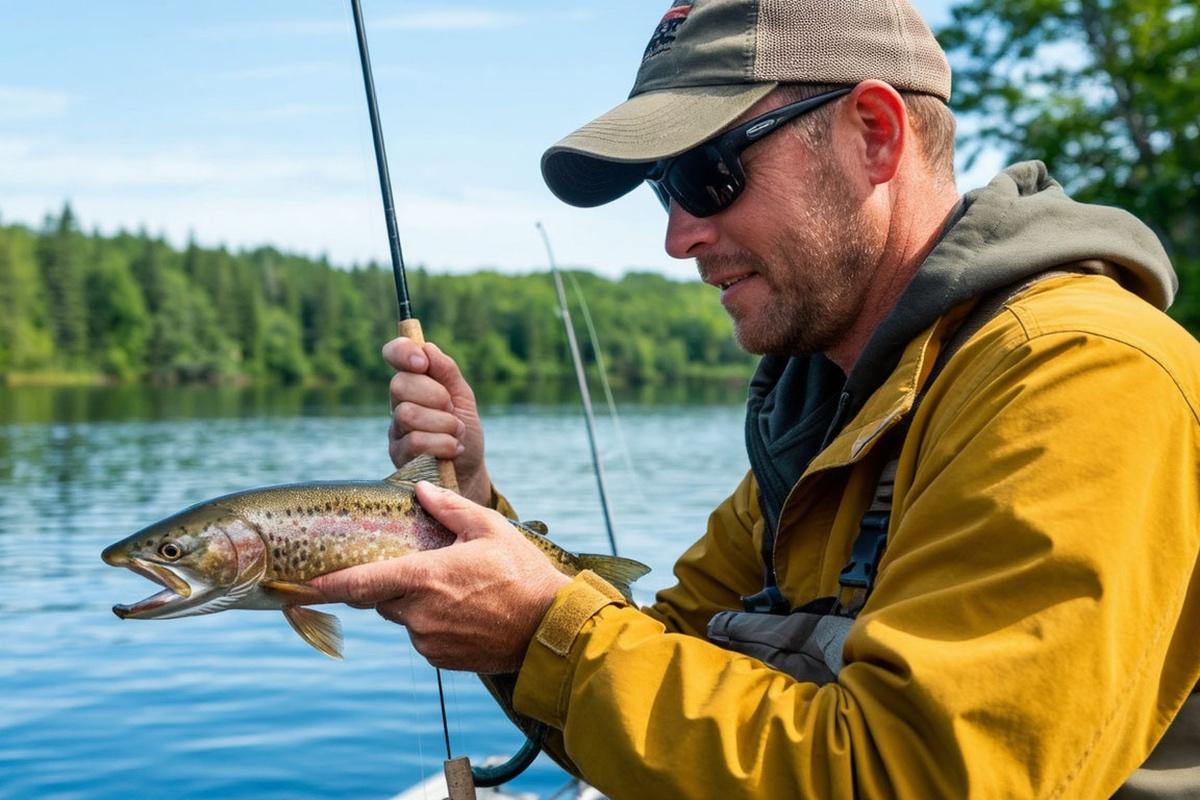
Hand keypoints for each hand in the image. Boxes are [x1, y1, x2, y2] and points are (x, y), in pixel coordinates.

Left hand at [311, 482, 570, 673]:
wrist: (549, 630)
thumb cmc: (523, 574)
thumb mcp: (489, 529)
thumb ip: (449, 509)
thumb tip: (421, 491)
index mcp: (423, 577)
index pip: (360, 583)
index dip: (328, 584)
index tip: (305, 583)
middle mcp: (418, 614)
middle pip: (381, 597)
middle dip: (391, 582)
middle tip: (419, 567)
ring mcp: (428, 641)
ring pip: (403, 617)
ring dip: (415, 603)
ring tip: (455, 589)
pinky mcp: (441, 659)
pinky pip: (423, 637)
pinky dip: (432, 623)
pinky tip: (464, 611)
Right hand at [384, 338, 489, 505]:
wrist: (470, 473)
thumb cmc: (464, 434)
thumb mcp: (463, 398)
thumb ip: (446, 372)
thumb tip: (427, 348)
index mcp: (415, 383)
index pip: (395, 354)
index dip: (402, 351)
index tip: (421, 362)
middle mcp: (399, 404)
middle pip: (400, 384)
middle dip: (435, 396)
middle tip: (452, 410)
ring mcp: (396, 431)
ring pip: (407, 414)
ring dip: (443, 423)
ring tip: (457, 433)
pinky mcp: (398, 457)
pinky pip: (414, 441)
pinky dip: (442, 444)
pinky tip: (454, 450)